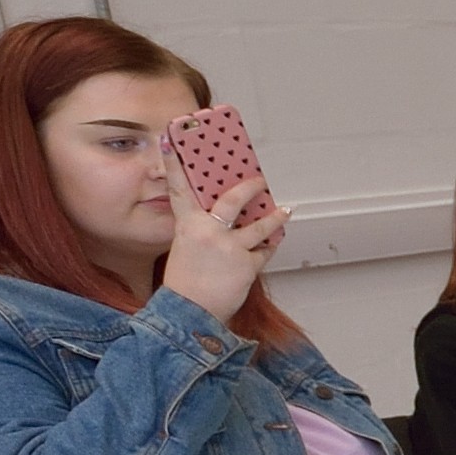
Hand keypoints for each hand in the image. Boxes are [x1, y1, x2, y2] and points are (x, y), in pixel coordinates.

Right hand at [163, 175, 283, 320]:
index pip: (179, 189)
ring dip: (275, 218)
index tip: (171, 140)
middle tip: (260, 181)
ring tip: (284, 211)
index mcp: (187, 225)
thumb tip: (227, 215)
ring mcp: (229, 247)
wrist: (190, 313)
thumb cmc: (187, 282)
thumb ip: (202, 229)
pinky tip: (274, 241)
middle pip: (234, 199)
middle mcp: (208, 232)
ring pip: (261, 225)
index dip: (173, 164)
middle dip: (251, 187)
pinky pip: (265, 250)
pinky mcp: (246, 264)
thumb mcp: (186, 247)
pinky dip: (269, 246)